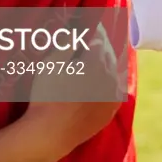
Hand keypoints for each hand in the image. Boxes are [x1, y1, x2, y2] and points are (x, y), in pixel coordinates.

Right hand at [24, 22, 122, 141]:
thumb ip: (66, 44)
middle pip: (108, 54)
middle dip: (101, 46)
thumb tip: (75, 32)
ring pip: (114, 72)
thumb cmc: (47, 96)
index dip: (93, 32)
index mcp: (98, 62)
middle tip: (93, 41)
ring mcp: (113, 95)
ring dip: (106, 63)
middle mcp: (111, 76)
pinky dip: (110, 82)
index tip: (90, 27)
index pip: (99, 40)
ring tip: (97, 59)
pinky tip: (103, 81)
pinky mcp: (111, 110)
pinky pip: (114, 90)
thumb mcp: (51, 64)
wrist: (51, 133)